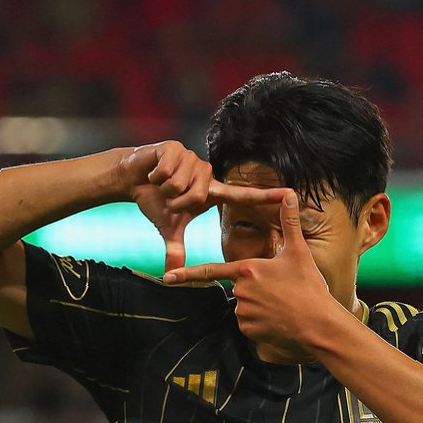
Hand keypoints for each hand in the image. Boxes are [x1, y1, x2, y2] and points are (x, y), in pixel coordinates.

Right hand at [116, 142, 286, 272]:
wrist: (132, 178)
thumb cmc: (155, 201)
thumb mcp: (168, 227)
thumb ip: (175, 249)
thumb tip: (172, 274)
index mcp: (212, 191)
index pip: (244, 195)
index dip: (267, 195)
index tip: (291, 194)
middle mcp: (207, 174)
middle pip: (198, 195)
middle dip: (177, 202)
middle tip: (168, 198)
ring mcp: (193, 159)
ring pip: (182, 184)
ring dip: (166, 189)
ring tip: (161, 183)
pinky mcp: (176, 148)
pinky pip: (168, 172)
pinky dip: (156, 177)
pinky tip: (154, 172)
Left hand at [164, 191, 335, 352]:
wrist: (318, 323)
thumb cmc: (308, 287)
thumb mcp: (299, 252)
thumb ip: (289, 222)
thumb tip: (290, 194)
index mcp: (248, 269)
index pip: (211, 270)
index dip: (187, 273)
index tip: (167, 277)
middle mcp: (240, 291)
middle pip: (239, 288)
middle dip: (257, 290)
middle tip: (282, 292)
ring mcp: (243, 312)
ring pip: (245, 307)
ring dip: (259, 306)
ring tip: (283, 306)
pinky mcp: (249, 331)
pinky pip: (249, 324)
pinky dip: (261, 323)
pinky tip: (279, 320)